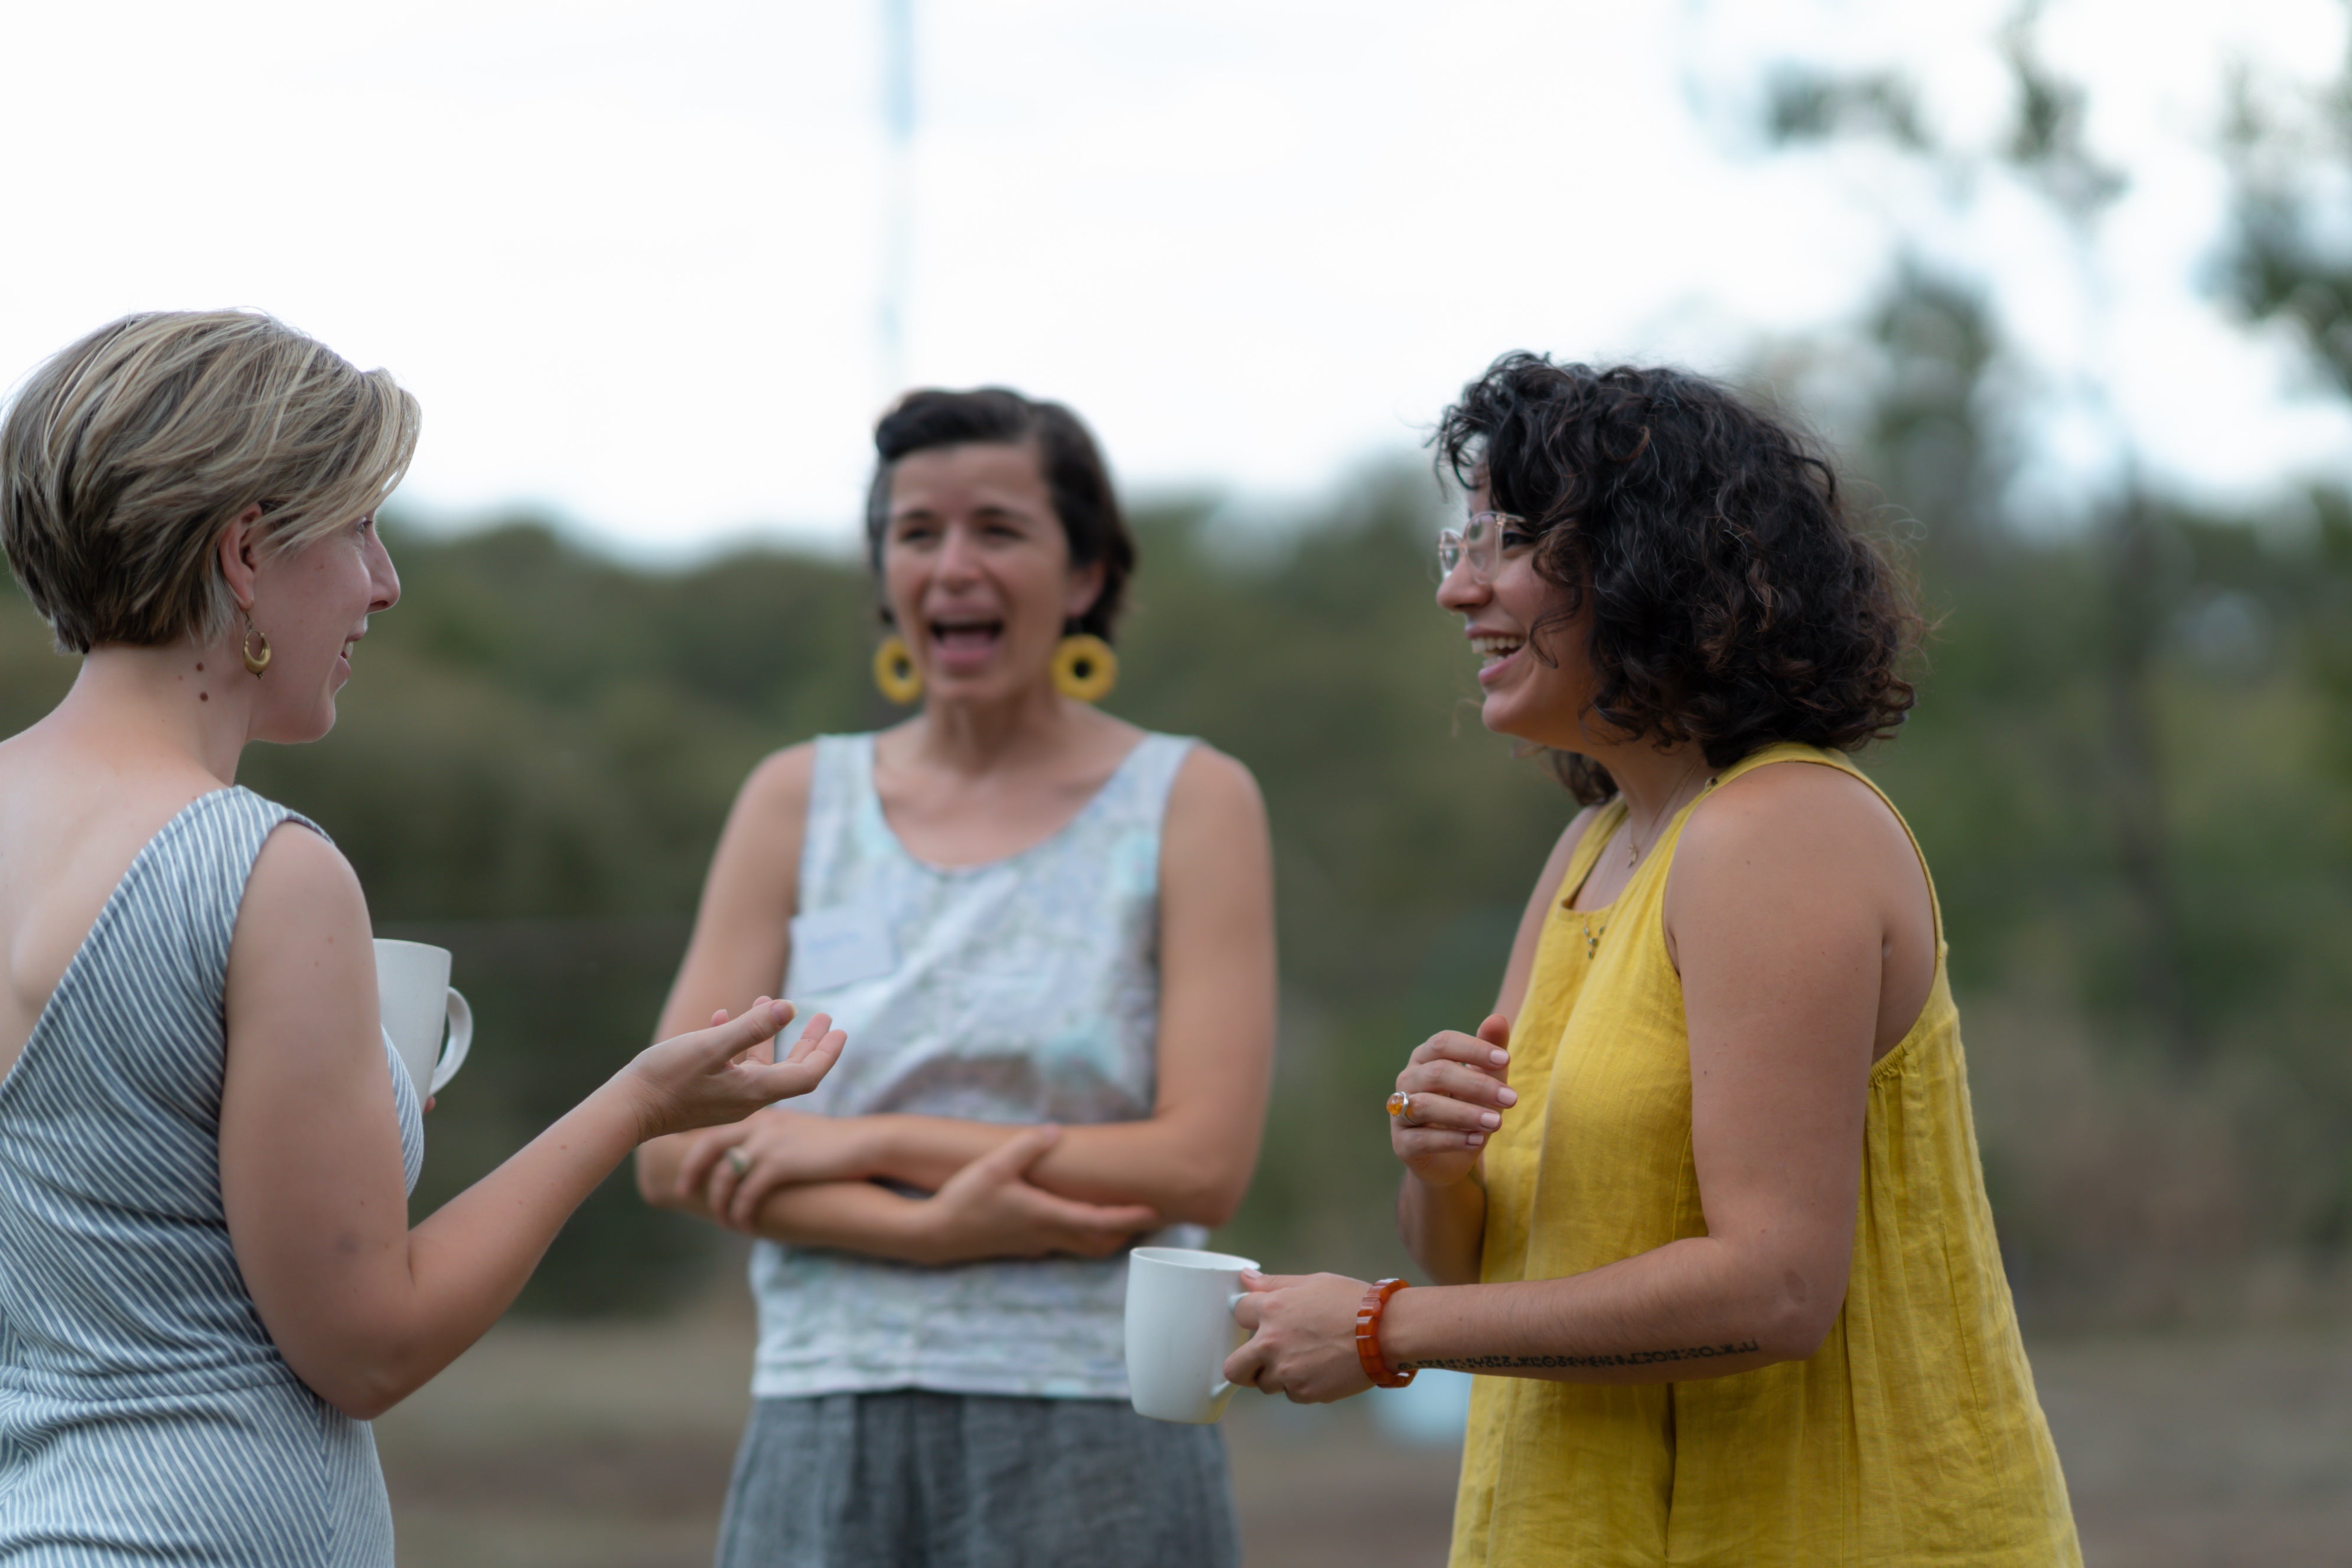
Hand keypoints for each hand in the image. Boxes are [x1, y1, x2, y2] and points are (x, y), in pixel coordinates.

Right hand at [618, 1000, 846, 1142]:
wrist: (627, 1110)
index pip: (807, 1075)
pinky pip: (733, 1065)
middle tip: (826, 1018)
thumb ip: (750, 1027)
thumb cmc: (667, 1078)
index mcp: (756, 1090)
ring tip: (771, 1002)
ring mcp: (728, 1097)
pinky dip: (737, 1041)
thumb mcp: (711, 1046)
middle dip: (810, 1043)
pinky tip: (722, 1015)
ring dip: (770, 1034)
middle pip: (792, 1071)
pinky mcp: (709, 1093)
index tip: (840, 1030)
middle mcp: (747, 1098)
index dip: (827, 1053)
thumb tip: (790, 1007)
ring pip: (761, 1065)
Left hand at [679, 1108, 876, 1228]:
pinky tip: (745, 1226)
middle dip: (691, 1171)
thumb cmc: (836, 1144)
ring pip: (726, 1176)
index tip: (687, 1171)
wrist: (866, 1144)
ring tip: (724, 1221)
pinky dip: (741, 1213)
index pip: (716, 1129)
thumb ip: (773, 1141)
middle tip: (682, 1191)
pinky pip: (747, 1195)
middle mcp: (759, 1125)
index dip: (696, 1152)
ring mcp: (768, 1143)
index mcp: (762, 1116)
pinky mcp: (780, 1164)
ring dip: (720, 1203)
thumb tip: (756, 1161)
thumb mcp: (798, 1133)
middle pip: (709, 1147)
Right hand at [912, 1126, 1160, 1263]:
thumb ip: (1026, 1147)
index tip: (1155, 1212)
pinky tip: (1079, 1217)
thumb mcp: (993, 1166)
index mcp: (1045, 1216)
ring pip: (1081, 1245)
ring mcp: (1035, 1244)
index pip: (1098, 1221)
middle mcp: (1046, 1235)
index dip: (1128, 1217)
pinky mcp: (1023, 1245)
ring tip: (1123, 1216)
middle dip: (1125, 1229)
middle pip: (1098, 1239)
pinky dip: (1082, 1233)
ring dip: (1104, 1233)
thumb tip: (1056, 1130)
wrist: (935, 1234)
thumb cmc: (965, 1199)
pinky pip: (1064, 1243)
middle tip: (1150, 1214)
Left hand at [1225, 1270, 1374, 1403]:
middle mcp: (1271, 1343)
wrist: (1384, 1332)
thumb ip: (1274, 1284)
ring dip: (1276, 1375)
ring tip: (1304, 1360)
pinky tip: (1320, 1369)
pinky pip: (1290, 1394)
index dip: (1249, 1317)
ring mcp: (1286, 1372)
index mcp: (1271, 1310)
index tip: (1259, 1320)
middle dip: (1243, 1365)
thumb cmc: (1352, 1302)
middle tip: (1259, 1360)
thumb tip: (1246, 1278)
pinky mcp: (1304, 1393)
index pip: (1237, 1315)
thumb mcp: (1312, 1282)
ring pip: (1264, 1383)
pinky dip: (1300, 1386)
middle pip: (1233, 1368)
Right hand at [1391, 1013, 1515, 1186]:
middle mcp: (1407, 1081)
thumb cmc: (1468, 1108)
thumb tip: (1498, 1019)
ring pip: (1426, 1105)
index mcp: (1425, 1058)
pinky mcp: (1402, 1144)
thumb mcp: (1486, 1080)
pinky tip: (1478, 1140)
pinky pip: (1423, 1139)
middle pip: (1437, 1073)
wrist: (1452, 1158)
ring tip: (1497, 1122)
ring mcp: (1400, 1113)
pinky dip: (1453, 1139)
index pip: (1443, 1043)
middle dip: (1477, 1085)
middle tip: (1511, 1099)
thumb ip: (1490, 1052)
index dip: (1473, 1049)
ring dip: (1465, 1113)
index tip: (1505, 1059)